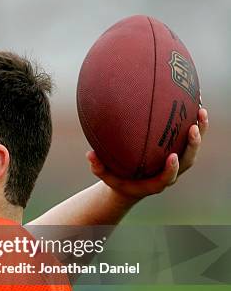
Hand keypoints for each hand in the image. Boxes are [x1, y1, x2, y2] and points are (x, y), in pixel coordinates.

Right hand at [87, 107, 208, 201]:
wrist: (132, 185)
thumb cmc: (118, 180)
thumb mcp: (106, 176)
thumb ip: (98, 167)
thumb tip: (90, 154)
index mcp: (155, 182)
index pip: (167, 177)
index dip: (172, 168)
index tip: (172, 156)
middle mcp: (170, 173)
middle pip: (188, 161)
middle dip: (193, 145)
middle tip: (193, 128)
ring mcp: (177, 162)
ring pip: (193, 148)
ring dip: (200, 130)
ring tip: (201, 110)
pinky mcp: (178, 152)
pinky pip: (189, 139)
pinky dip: (194, 124)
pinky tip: (194, 104)